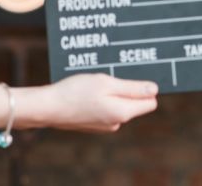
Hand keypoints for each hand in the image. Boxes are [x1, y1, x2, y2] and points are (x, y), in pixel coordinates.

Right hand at [33, 73, 158, 131]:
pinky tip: (88, 92)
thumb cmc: (75, 92)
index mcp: (123, 112)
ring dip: (113, 93)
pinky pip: (107, 108)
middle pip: (135, 103)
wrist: (46, 107)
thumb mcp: (107, 83)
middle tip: (110, 77)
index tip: (132, 77)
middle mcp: (116, 122)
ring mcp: (104, 125)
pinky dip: (102, 99)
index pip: (150, 102)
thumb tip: (155, 90)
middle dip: (127, 89)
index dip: (145, 88)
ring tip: (95, 84)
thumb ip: (133, 88)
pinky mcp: (94, 124)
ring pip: (120, 104)